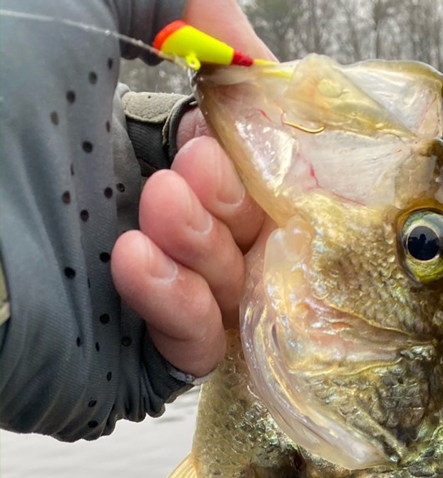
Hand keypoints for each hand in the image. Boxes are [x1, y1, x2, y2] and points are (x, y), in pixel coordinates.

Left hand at [111, 0, 276, 377]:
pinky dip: (184, 307)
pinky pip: (195, 350)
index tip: (233, 128)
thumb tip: (255, 62)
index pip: (241, 176)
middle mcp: (147, 231)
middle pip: (250, 238)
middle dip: (237, 199)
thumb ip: (174, 6)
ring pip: (234, 294)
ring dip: (210, 247)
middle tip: (196, 165)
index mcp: (138, 161)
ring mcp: (137, 301)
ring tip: (157, 204)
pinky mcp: (123, 365)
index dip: (252, 157)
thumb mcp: (73, 13)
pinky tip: (133, 260)